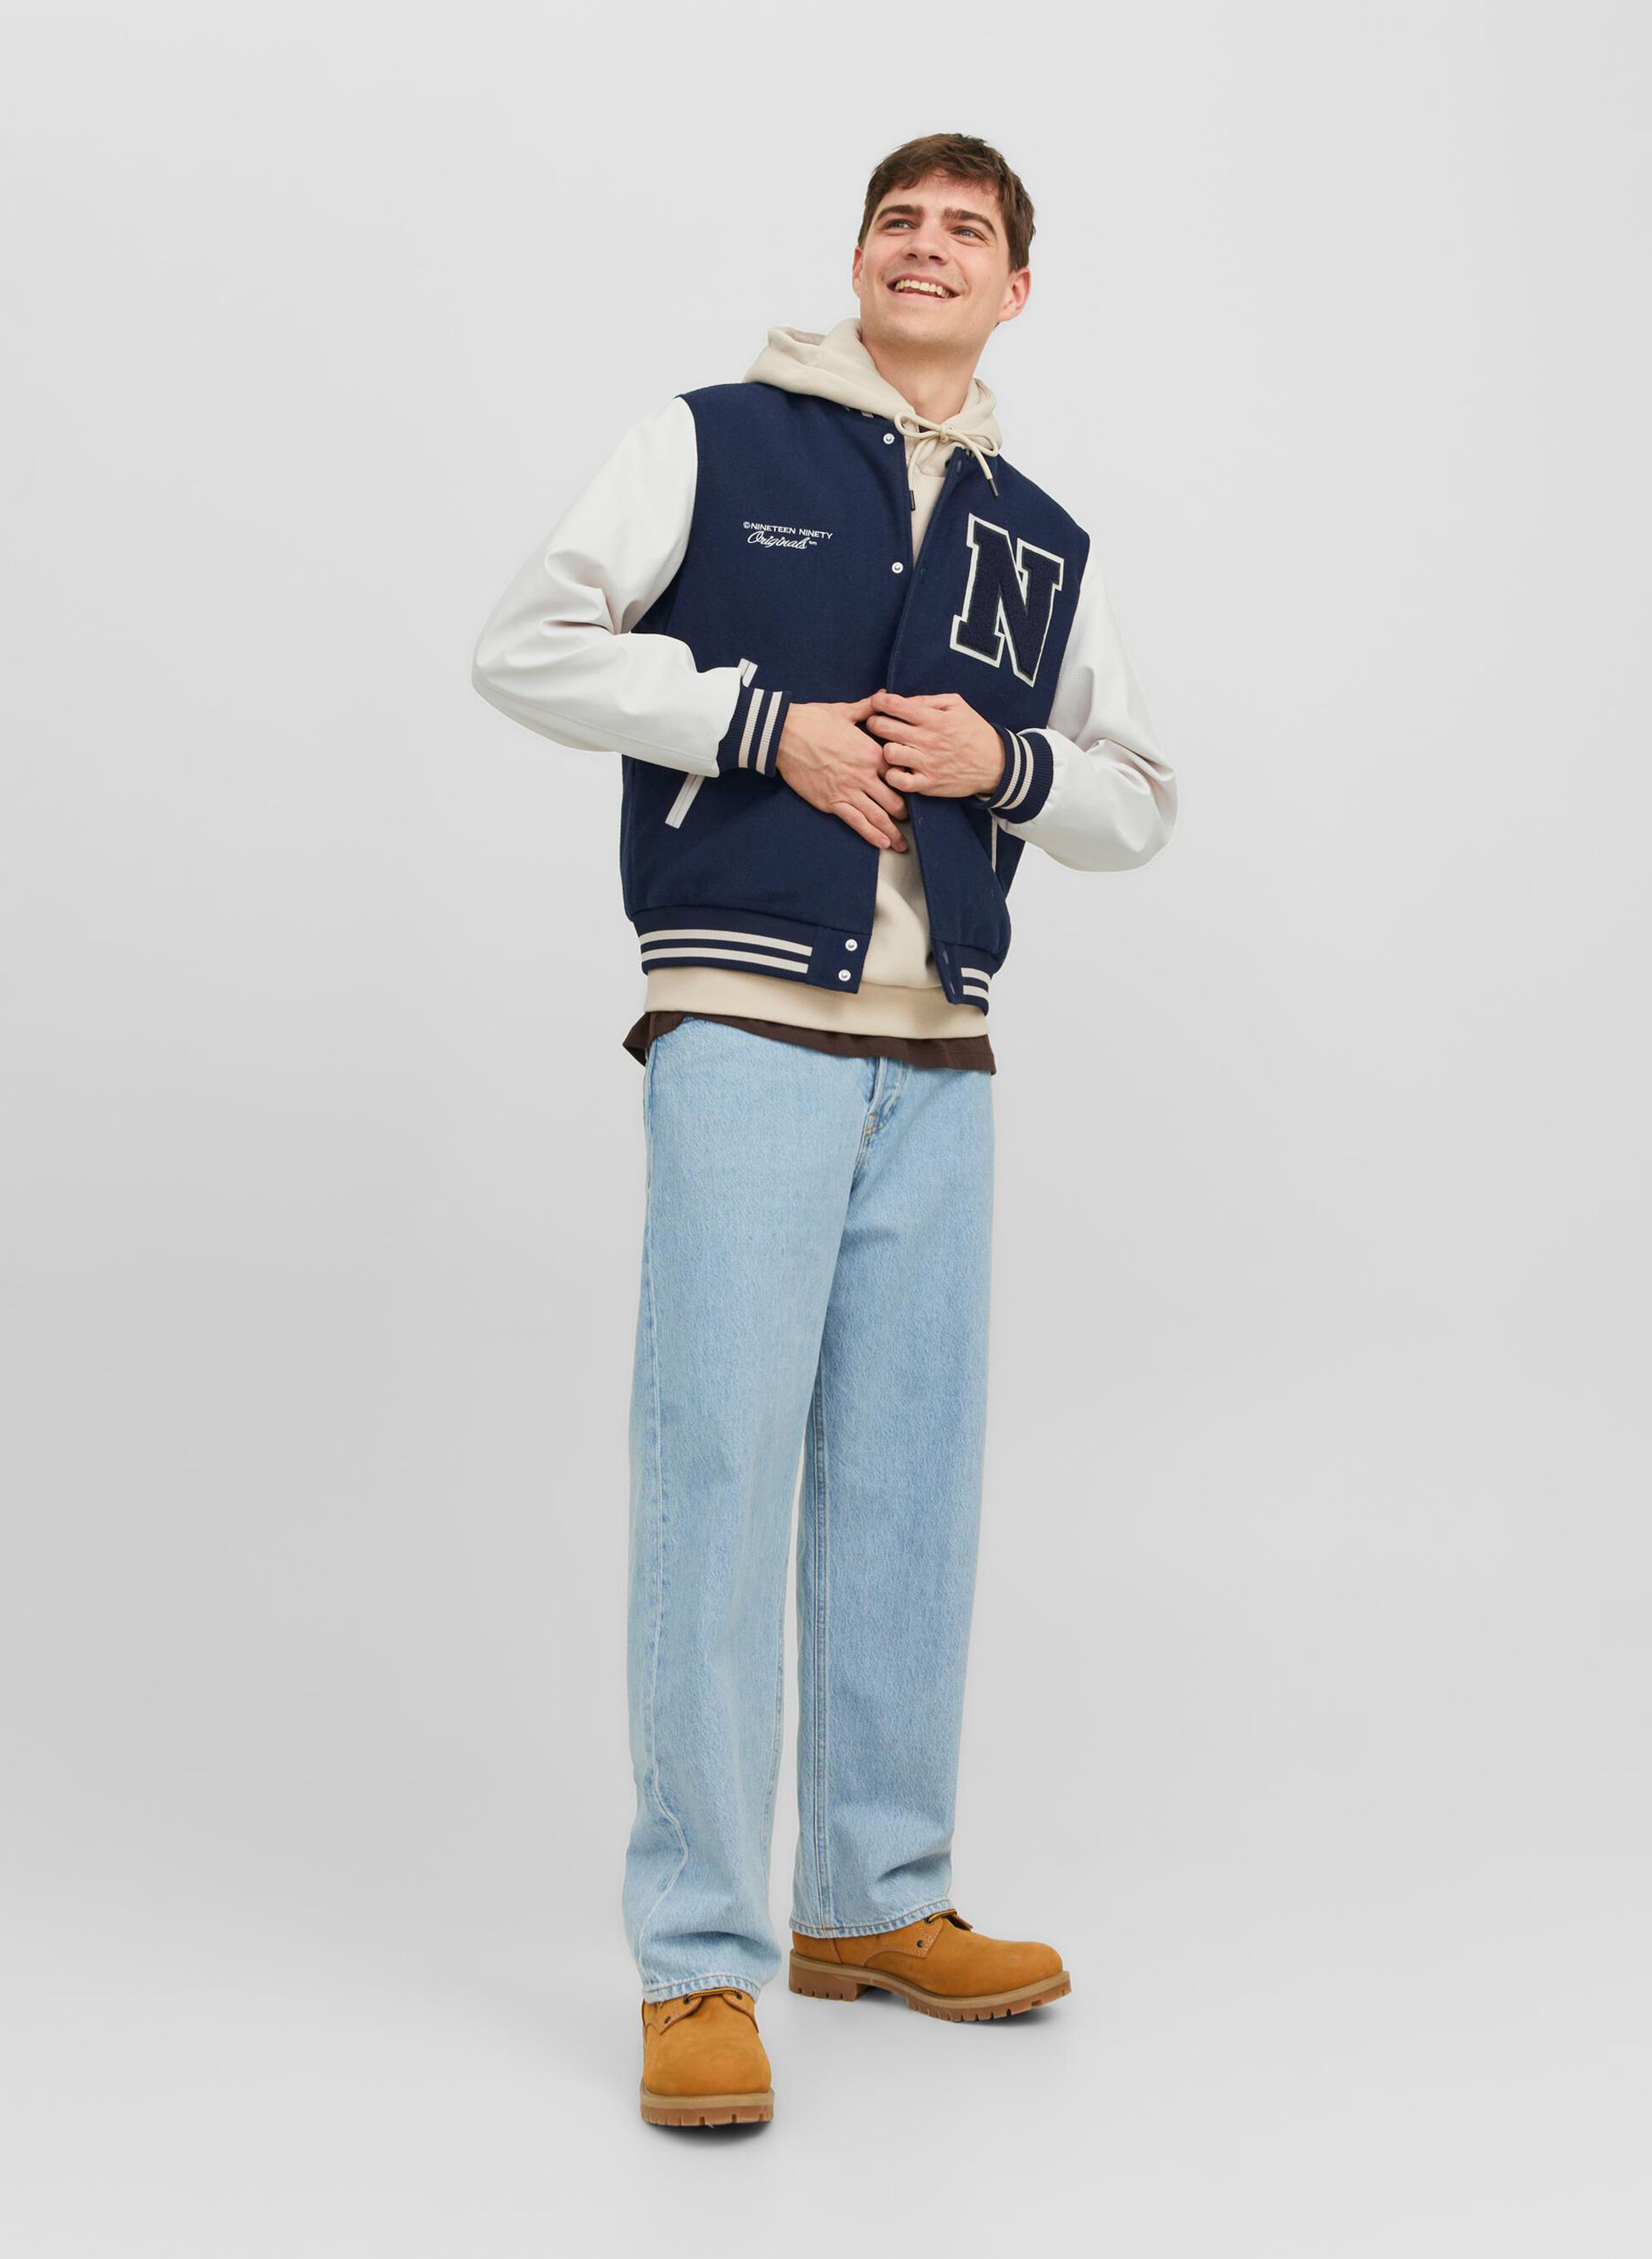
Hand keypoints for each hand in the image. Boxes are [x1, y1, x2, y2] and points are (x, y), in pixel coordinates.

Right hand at [775, 696, 909, 849]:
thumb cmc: (813, 720)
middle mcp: (864, 774)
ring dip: (893, 832)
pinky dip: (871, 835)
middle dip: (903, 813)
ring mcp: (848, 790)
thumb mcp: (845, 711)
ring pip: (878, 816)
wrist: (784, 734)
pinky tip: (881, 844)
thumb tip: (884, 695)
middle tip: (908, 821)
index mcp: (871, 752)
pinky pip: (857, 822)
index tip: (913, 791)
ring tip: (901, 845)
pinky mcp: (831, 802)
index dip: (908, 783)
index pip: (900, 773)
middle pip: (894, 800)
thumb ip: (869, 707)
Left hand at [863, 689, 1003, 798]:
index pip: (894, 705)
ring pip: (889, 753)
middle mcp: (928, 740)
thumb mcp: (957, 705)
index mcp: (934, 718)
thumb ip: (928, 700)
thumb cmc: (974, 731)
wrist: (995, 764)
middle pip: (884, 728)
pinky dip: (893, 775)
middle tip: (878, 725)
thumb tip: (901, 701)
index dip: (879, 702)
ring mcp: (927, 764)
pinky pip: (899, 781)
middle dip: (875, 723)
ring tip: (890, 748)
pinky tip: (897, 769)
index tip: (877, 704)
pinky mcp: (928, 784)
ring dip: (884, 750)